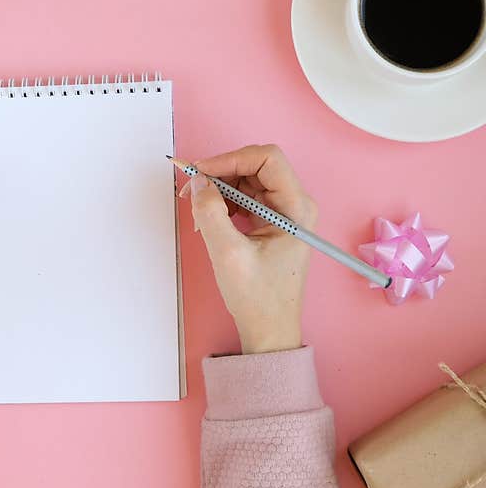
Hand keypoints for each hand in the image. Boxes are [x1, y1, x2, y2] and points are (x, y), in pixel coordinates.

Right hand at [180, 145, 316, 354]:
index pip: (267, 158)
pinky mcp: (270, 224)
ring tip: (197, 209)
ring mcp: (282, 214)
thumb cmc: (258, 297)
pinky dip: (223, 203)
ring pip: (246, 182)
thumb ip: (210, 213)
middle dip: (220, 173)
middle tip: (191, 189)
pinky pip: (244, 199)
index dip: (231, 159)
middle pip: (255, 167)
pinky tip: (208, 220)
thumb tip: (198, 182)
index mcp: (296, 208)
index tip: (200, 172)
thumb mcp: (228, 254)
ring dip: (219, 189)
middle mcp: (294, 205)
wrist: (269, 329)